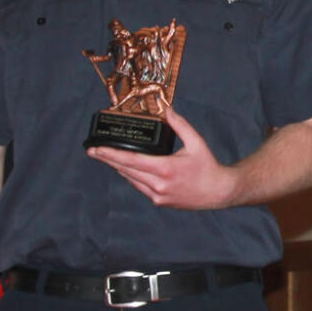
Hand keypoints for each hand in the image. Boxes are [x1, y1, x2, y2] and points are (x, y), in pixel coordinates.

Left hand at [87, 105, 239, 209]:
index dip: (110, 154)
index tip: (95, 149)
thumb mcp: (196, 142)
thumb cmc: (208, 167)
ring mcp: (158, 195)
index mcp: (166, 168)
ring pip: (131, 179)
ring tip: (107, 157)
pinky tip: (127, 169)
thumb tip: (166, 109)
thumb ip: (179, 125)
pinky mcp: (160, 201)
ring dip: (119, 167)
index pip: (130, 160)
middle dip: (107, 159)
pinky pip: (140, 187)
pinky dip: (132, 176)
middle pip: (125, 170)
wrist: (219, 192)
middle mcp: (159, 184)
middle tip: (92, 151)